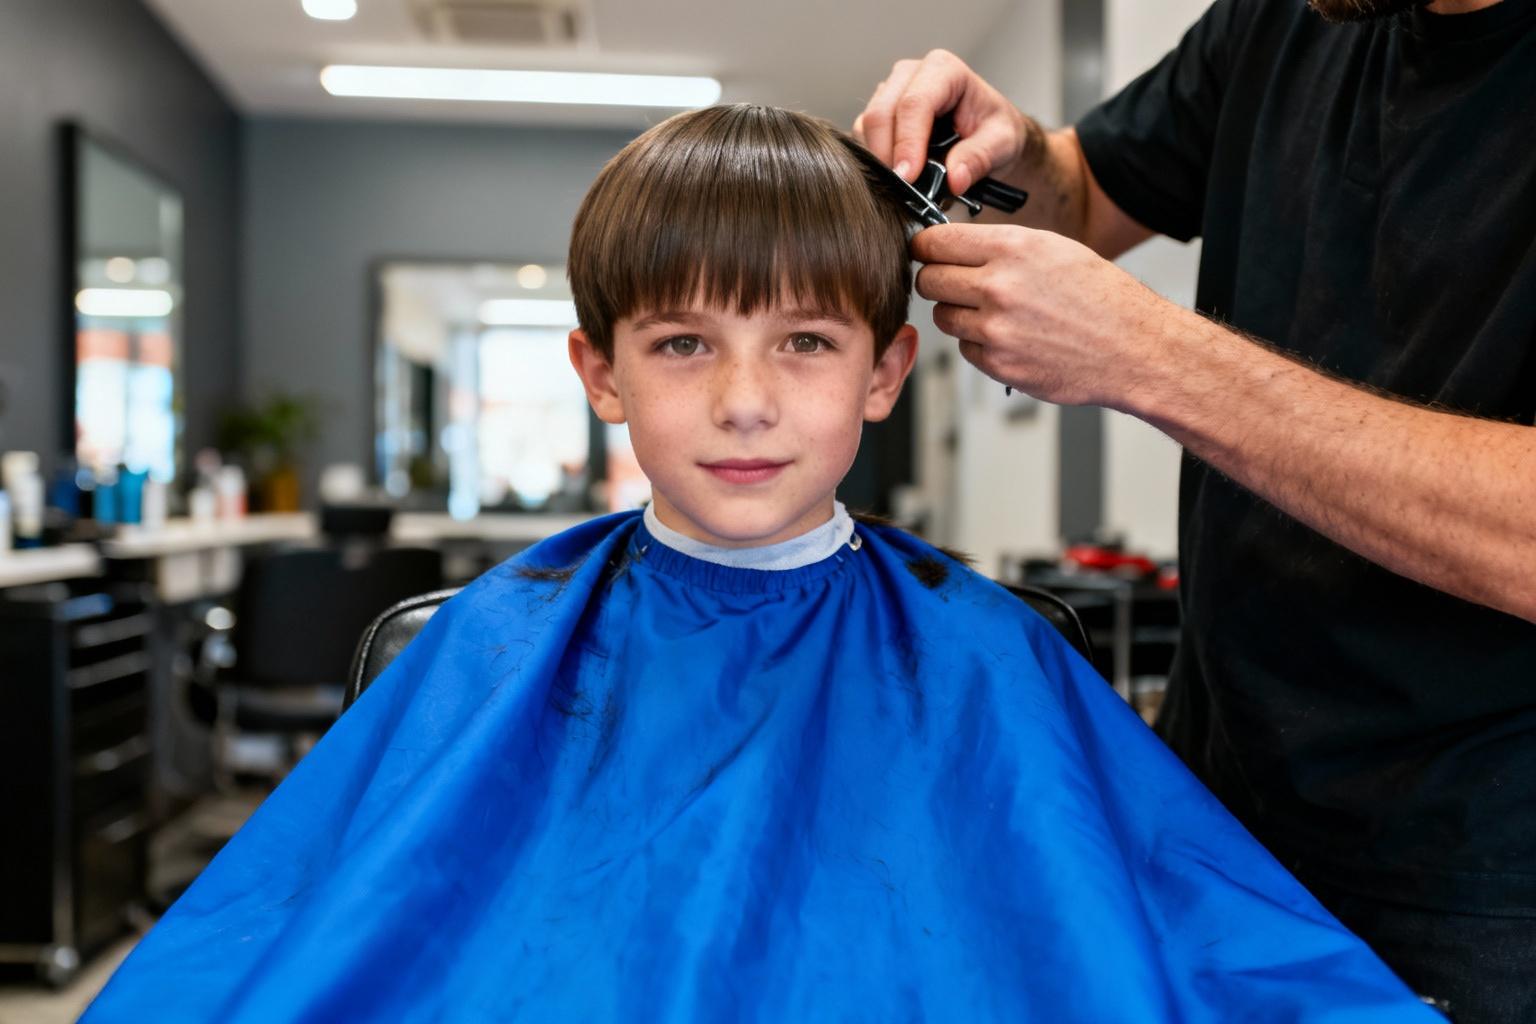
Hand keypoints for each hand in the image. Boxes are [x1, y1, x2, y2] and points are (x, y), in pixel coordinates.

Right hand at [853, 49, 1030, 195]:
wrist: (989, 137)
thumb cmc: (995, 131)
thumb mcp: (1002, 144)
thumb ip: (979, 158)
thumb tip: (954, 179)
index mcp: (943, 70)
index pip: (914, 104)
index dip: (907, 142)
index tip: (907, 177)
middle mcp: (910, 75)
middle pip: (881, 113)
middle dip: (886, 155)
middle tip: (901, 190)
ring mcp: (890, 93)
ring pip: (866, 127)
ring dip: (879, 160)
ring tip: (904, 186)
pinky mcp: (879, 115)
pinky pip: (863, 139)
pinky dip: (874, 162)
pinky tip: (896, 178)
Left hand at [912, 223, 1181, 408]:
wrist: (1133, 347)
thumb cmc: (1098, 295)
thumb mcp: (1051, 248)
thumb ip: (998, 246)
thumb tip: (951, 247)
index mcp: (1011, 248)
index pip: (934, 242)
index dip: (926, 247)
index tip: (926, 252)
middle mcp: (998, 286)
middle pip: (928, 280)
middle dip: (936, 281)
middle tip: (956, 284)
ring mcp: (995, 329)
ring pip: (943, 317)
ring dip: (959, 314)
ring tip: (995, 313)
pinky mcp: (998, 364)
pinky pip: (965, 349)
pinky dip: (980, 345)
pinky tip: (1012, 338)